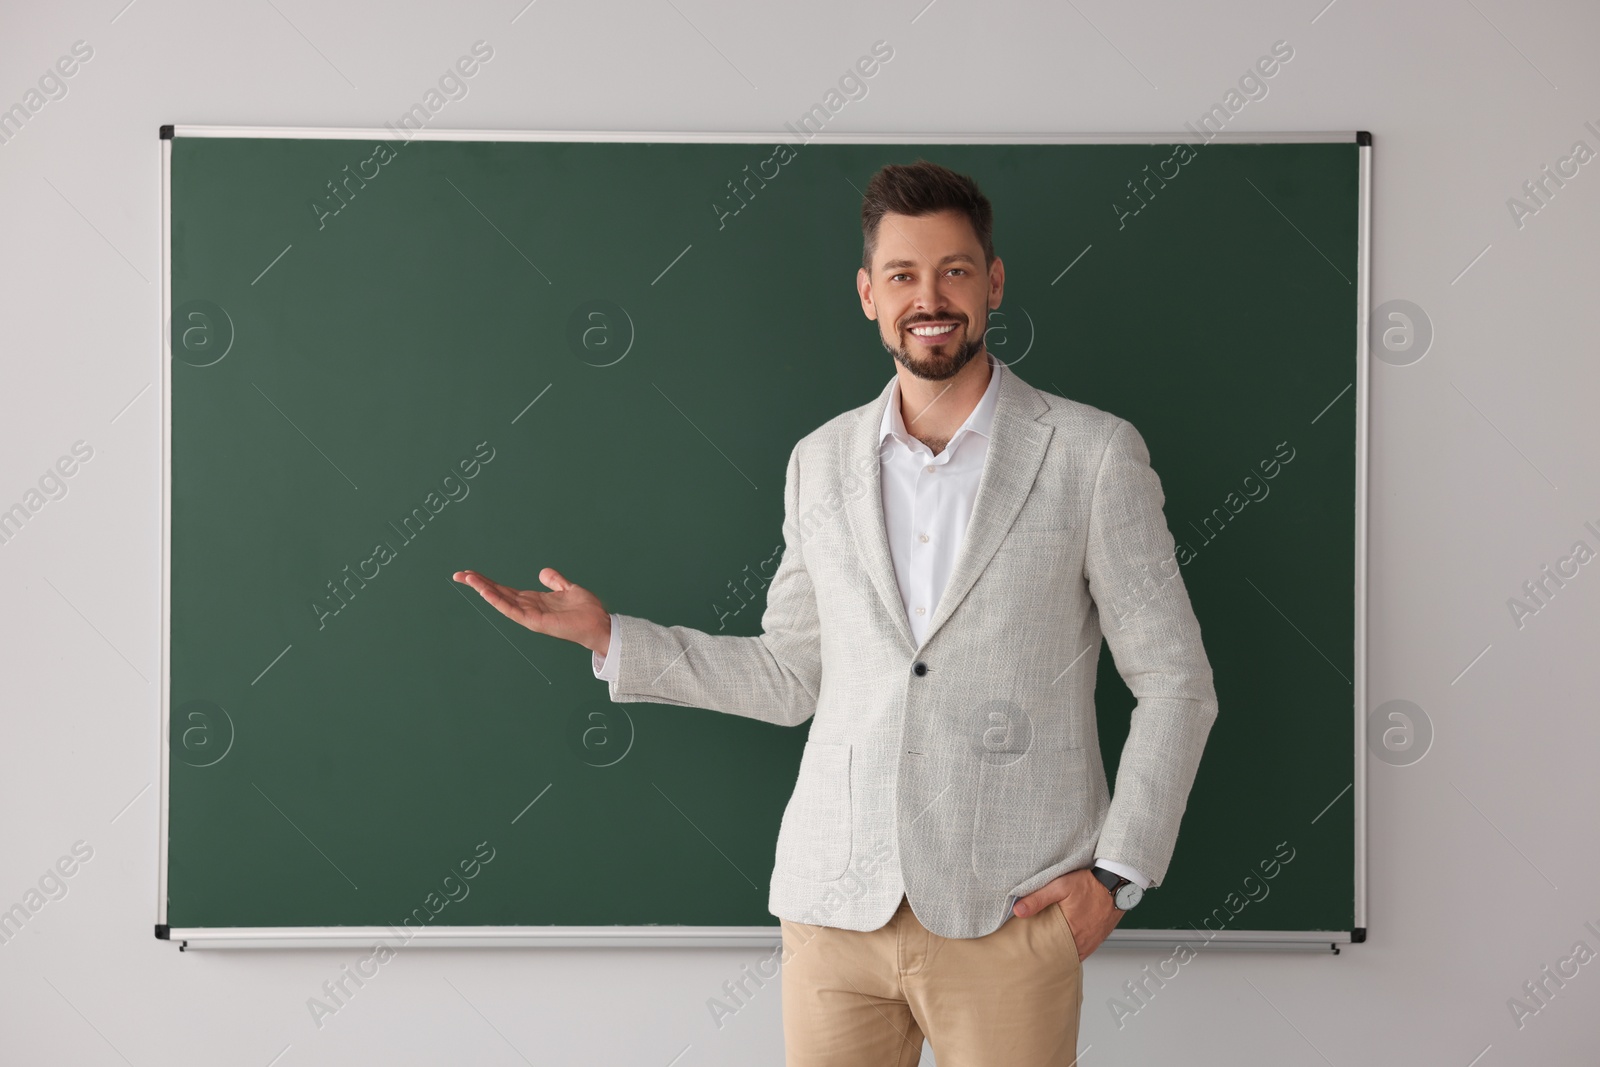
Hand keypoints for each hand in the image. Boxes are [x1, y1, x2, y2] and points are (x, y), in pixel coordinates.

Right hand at [452, 567, 612, 655]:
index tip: (471, 573)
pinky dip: (498, 601)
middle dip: (478, 584)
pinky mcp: (535, 622)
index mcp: (533, 600)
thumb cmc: (586, 611)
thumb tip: (543, 572)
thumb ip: (555, 581)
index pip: (505, 589)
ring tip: (467, 578)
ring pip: (501, 601)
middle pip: (498, 594)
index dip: (488, 581)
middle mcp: (528, 608)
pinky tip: (487, 592)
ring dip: (484, 589)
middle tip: (458, 574)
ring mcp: (529, 616)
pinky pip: (512, 610)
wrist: (599, 624)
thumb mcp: (568, 588)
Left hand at [1012, 868, 1122, 959]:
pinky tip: (1062, 941)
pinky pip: (1081, 951)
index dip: (1036, 951)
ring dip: (1058, 951)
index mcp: (1071, 931)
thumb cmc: (1091, 885)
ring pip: (1070, 954)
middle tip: (1032, 949)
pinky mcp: (1096, 940)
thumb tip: (1018, 910)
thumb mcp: (1061, 886)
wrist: (1117, 885)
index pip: (1048, 951)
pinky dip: (1070, 948)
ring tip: (1045, 946)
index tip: (1025, 949)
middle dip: (1046, 953)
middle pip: (1058, 955)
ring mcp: (1090, 943)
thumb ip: (1038, 898)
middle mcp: (1082, 942)